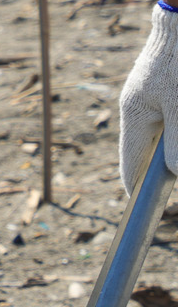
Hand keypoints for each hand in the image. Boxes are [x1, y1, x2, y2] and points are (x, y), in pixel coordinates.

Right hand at [120, 4, 177, 190]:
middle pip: (154, 154)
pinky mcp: (173, 89)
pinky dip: (175, 132)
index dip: (139, 195)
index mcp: (135, 114)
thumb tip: (172, 175)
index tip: (145, 217)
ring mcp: (159, 98)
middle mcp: (143, 109)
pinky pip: (173, 122)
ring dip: (173, 151)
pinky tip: (174, 136)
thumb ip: (177, 146)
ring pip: (169, 138)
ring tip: (172, 162)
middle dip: (166, 171)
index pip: (132, 167)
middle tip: (170, 190)